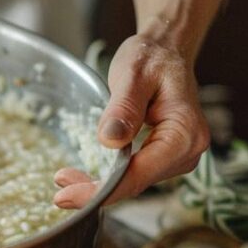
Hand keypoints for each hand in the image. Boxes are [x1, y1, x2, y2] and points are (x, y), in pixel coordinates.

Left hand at [53, 34, 209, 207]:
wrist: (165, 52)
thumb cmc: (151, 59)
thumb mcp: (133, 75)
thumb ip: (123, 108)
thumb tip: (110, 141)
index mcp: (185, 133)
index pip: (139, 174)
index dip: (101, 190)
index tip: (66, 196)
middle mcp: (188, 152)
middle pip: (135, 183)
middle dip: (96, 189)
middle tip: (58, 183)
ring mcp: (179, 158)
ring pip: (134, 182)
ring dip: (100, 185)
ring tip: (66, 177)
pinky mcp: (165, 158)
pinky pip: (135, 173)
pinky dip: (110, 176)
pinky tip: (85, 175)